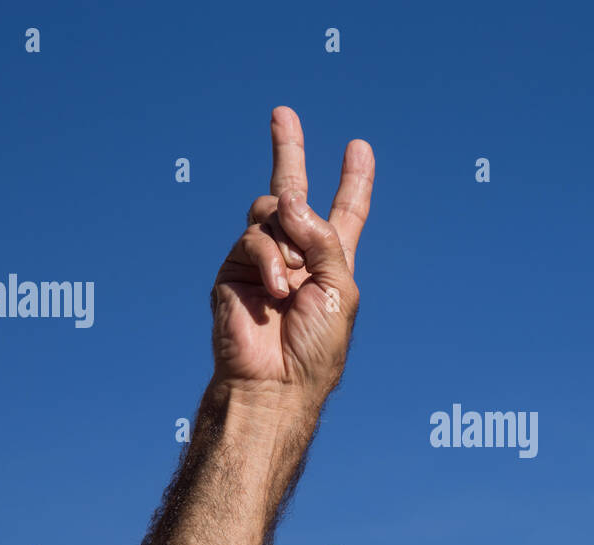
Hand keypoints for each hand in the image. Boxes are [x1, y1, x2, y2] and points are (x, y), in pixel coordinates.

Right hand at [210, 106, 373, 404]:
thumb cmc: (316, 347)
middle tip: (283, 112)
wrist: (275, 383)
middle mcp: (296, 255)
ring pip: (271, 212)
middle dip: (288, 150)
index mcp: (330, 262)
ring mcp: (262, 260)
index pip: (345, 213)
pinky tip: (276, 289)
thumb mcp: (339, 288)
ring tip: (292, 280)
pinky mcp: (233, 269)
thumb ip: (324, 239)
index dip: (353, 182)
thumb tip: (289, 197)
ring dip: (288, 237)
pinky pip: (254, 238)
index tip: (360, 149)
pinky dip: (270, 260)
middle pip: (292, 193)